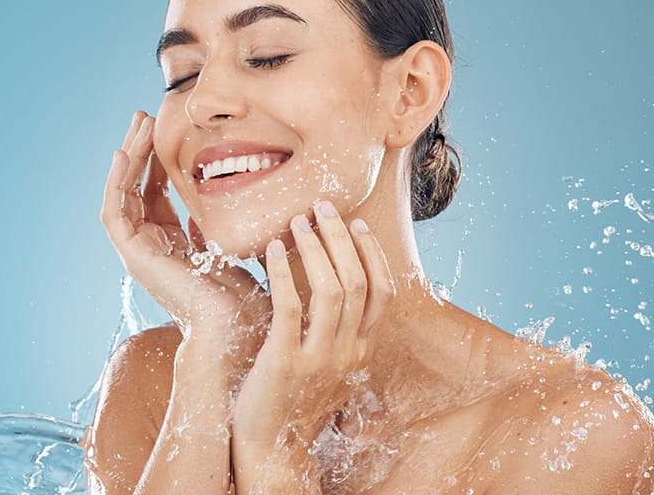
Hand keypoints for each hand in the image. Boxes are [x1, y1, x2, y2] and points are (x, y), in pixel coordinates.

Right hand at [100, 111, 268, 342]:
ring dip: (127, 157)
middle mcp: (149, 246)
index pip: (155, 193)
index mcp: (170, 243)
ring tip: (138, 124)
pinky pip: (114, 212)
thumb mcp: (224, 246)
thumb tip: (208, 201)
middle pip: (135, 189)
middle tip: (144, 116)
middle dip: (139, 151)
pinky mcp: (134, 256)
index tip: (163, 128)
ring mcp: (138, 251)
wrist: (236, 325)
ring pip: (122, 194)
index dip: (156, 161)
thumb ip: (208, 225)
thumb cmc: (241, 294)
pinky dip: (116, 183)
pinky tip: (124, 154)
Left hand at [231, 200, 392, 479]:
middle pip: (358, 282)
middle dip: (340, 238)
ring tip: (298, 220)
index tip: (355, 223)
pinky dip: (282, 272)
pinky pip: (289, 306)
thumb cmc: (293, 400)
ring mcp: (319, 359)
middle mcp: (348, 353)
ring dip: (314, 248)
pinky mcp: (285, 362)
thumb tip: (329, 284)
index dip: (371, 253)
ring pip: (331, 290)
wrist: (273, 448)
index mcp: (362, 351)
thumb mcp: (328, 365)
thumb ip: (335, 331)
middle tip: (323, 206)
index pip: (383, 292)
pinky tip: (271, 248)